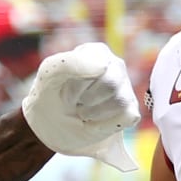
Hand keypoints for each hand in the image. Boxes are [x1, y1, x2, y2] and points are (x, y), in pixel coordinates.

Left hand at [21, 42, 140, 171]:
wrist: (49, 128)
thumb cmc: (50, 96)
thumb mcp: (49, 75)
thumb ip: (70, 63)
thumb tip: (103, 65)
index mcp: (96, 52)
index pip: (96, 67)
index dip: (75, 86)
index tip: (62, 90)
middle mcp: (115, 66)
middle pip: (111, 84)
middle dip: (85, 99)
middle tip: (72, 102)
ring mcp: (125, 88)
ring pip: (119, 101)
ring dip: (92, 113)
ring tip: (81, 110)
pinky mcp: (131, 110)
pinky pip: (126, 118)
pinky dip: (104, 125)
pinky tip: (93, 122)